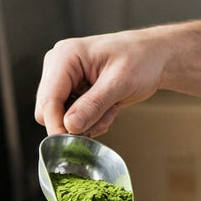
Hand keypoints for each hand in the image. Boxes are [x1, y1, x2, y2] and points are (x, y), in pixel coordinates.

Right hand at [34, 28, 168, 136]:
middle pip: (47, 111)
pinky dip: (90, 120)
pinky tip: (107, 108)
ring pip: (59, 118)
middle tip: (104, 117)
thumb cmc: (141, 60)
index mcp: (65, 57)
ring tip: (110, 108)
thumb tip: (69, 126)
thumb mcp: (120, 82)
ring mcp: (63, 79)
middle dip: (75, 123)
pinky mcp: (71, 91)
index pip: (48, 100)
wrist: (153, 58)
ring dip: (86, 122)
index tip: (73, 143)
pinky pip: (70, 118)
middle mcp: (58, 66)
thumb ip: (93, 104)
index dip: (57, 125)